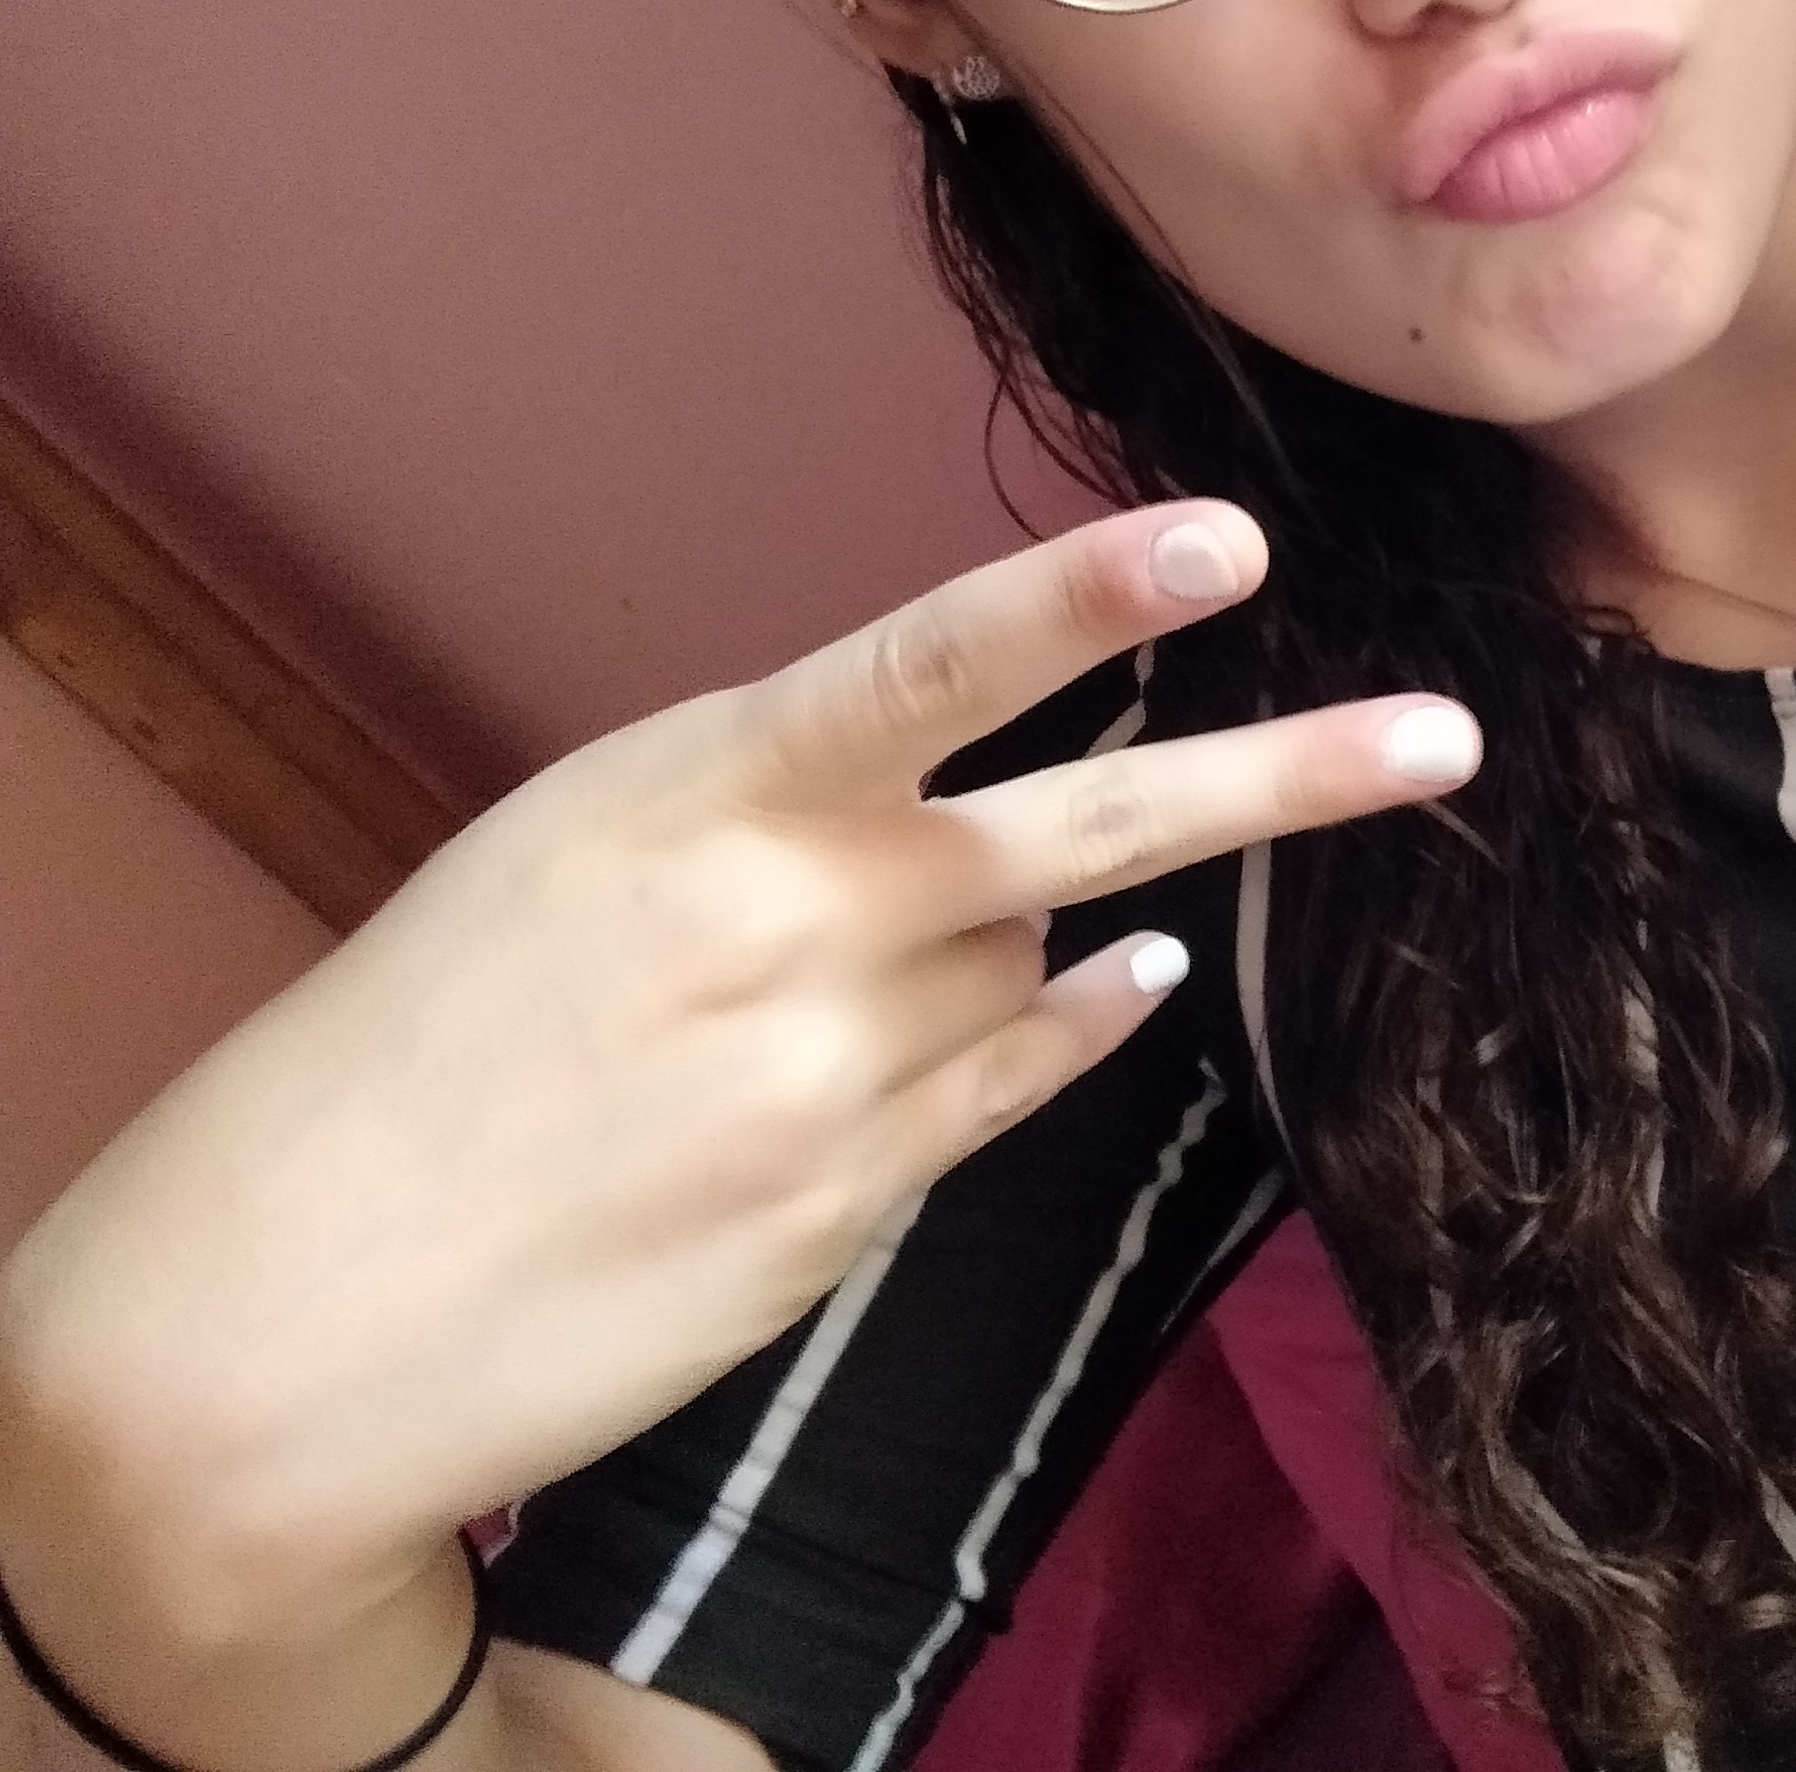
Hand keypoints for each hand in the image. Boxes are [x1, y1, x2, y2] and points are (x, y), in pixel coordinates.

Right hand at [0, 500, 1475, 1623]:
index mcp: (694, 786)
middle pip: (1092, 824)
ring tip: (811, 986)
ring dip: (996, 944)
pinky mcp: (860, 1202)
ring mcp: (839, 1072)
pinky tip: (1118, 984)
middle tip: (1449, 737)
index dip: (1086, 599)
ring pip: (1031, 956)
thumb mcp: (572, 855)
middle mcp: (793, 918)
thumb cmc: (419, 1044)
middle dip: (1288, 776)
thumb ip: (776, 812)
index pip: (925, 667)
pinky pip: (1023, 1081)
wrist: (283, 1314)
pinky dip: (1070, 1025)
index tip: (1230, 543)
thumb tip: (983, 836)